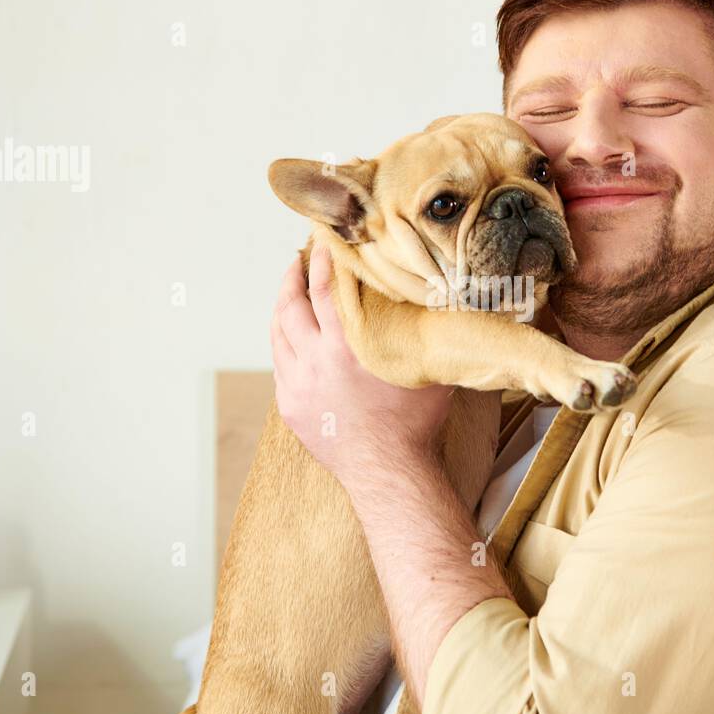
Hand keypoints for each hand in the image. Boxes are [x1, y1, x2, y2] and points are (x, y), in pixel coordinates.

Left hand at [270, 243, 455, 489]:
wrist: (390, 472)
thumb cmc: (416, 421)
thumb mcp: (423, 364)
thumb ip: (420, 327)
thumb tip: (435, 294)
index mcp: (347, 347)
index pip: (325, 288)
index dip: (322, 261)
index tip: (323, 241)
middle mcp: (315, 362)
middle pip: (291, 306)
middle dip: (292, 278)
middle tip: (298, 259)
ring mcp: (297, 386)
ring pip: (278, 335)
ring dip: (282, 309)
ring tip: (290, 291)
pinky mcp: (291, 408)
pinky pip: (280, 365)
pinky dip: (283, 343)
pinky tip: (291, 337)